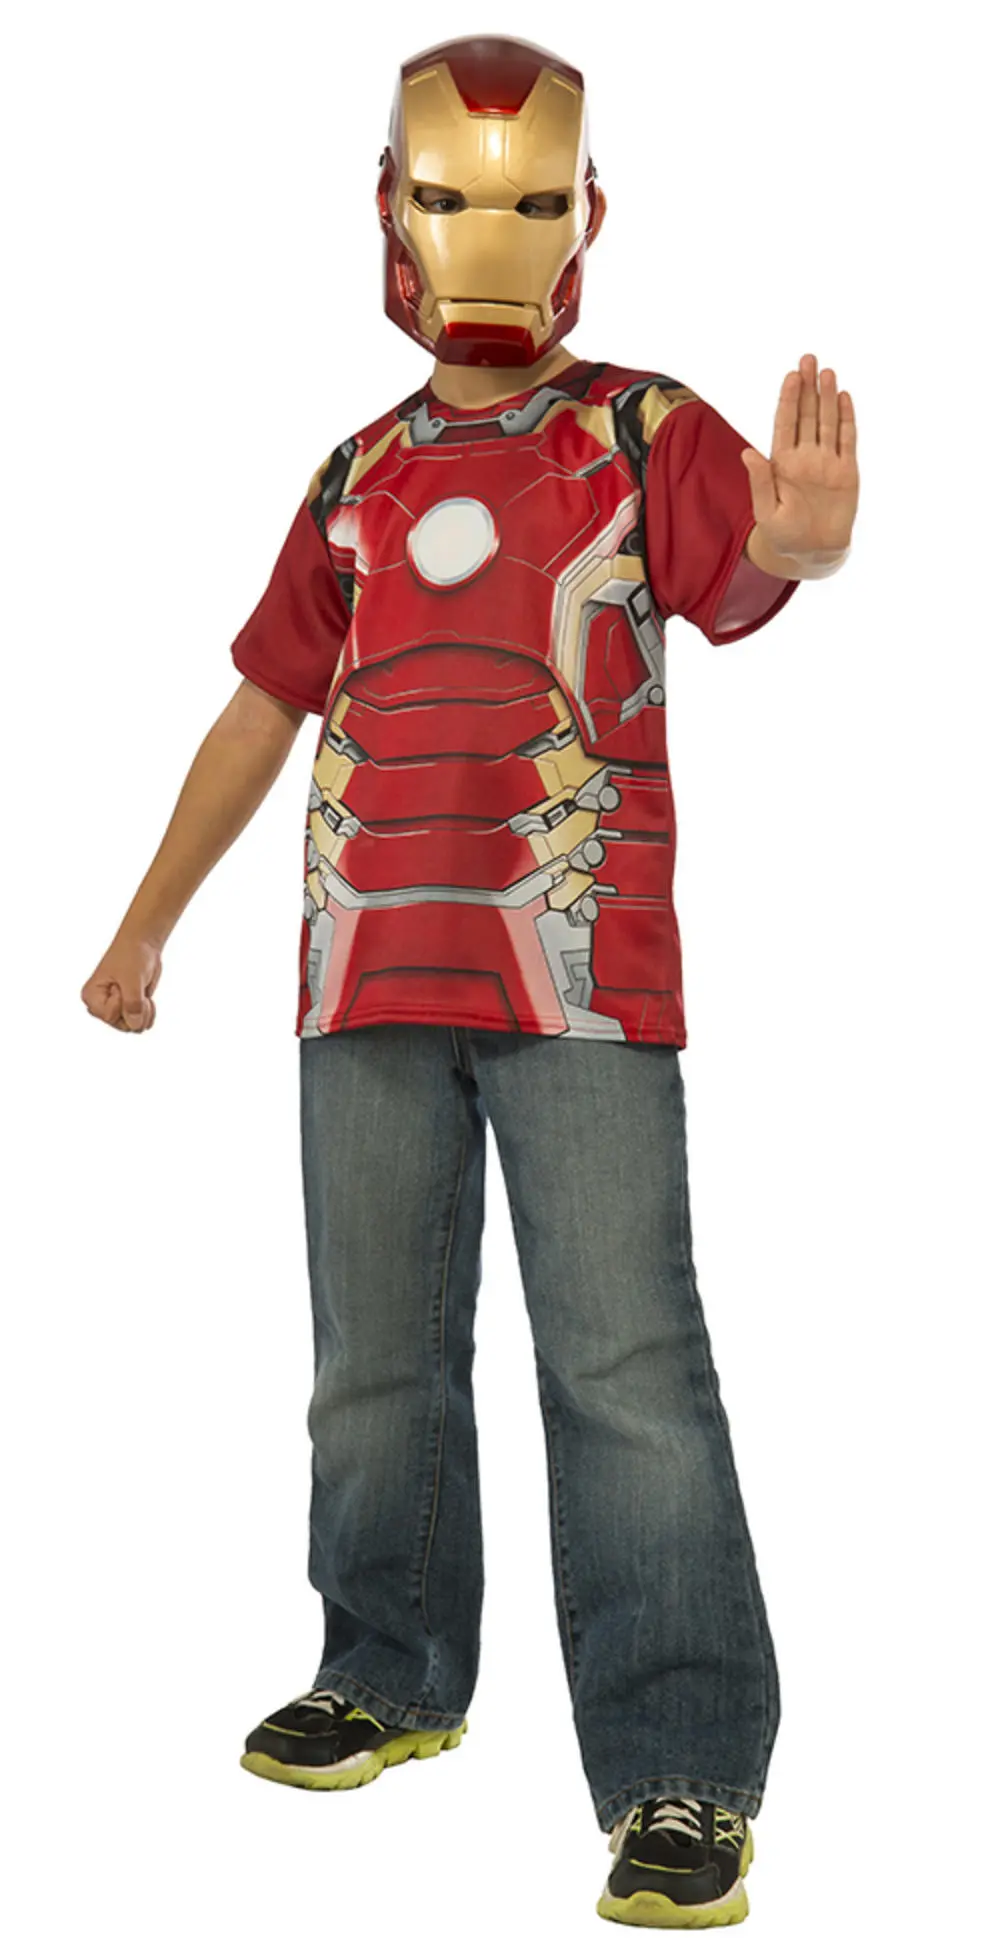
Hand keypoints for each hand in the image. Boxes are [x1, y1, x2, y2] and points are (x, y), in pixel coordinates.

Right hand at [81, 933, 161, 1032]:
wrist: (143, 945)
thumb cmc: (131, 955)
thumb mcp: (132, 978)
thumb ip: (132, 1003)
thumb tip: (135, 1025)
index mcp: (91, 997)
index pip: (109, 1016)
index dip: (122, 1002)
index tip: (120, 984)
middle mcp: (101, 1006)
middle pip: (122, 1026)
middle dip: (135, 1009)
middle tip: (135, 989)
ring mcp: (116, 1010)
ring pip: (133, 1027)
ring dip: (144, 1012)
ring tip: (141, 993)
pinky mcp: (129, 1009)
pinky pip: (141, 1024)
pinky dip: (149, 1013)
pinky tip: (147, 999)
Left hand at [741, 353, 857, 560]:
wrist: (813, 552)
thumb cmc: (784, 535)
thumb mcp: (766, 512)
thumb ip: (759, 482)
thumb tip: (747, 452)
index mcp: (782, 463)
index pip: (785, 424)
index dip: (788, 400)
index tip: (791, 377)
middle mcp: (805, 456)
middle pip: (806, 415)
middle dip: (807, 387)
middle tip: (809, 358)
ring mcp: (827, 462)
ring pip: (827, 422)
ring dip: (827, 397)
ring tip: (827, 372)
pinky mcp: (846, 471)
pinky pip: (847, 440)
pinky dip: (846, 419)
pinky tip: (844, 397)